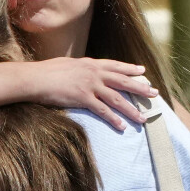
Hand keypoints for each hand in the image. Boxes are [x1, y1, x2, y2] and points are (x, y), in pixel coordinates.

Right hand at [33, 57, 158, 129]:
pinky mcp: (83, 98)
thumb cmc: (46, 72)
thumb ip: (79, 68)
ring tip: (143, 118)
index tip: (142, 72)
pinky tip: (122, 127)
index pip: (115, 66)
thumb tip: (81, 72)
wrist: (35, 78)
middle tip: (154, 94)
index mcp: (90, 63)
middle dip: (140, 88)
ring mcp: (90, 86)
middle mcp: (94, 73)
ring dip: (132, 109)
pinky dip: (114, 119)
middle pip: (123, 81)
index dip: (130, 69)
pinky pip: (103, 111)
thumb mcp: (67, 65)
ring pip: (117, 99)